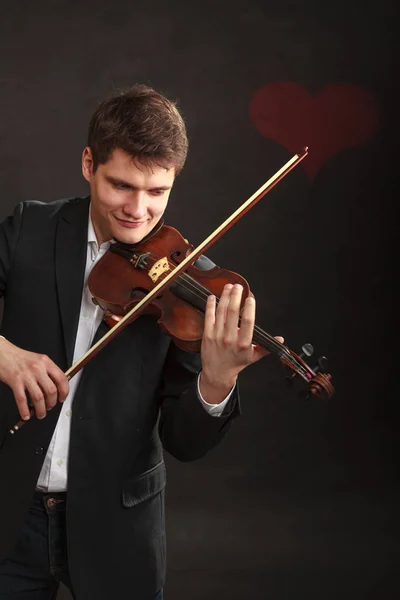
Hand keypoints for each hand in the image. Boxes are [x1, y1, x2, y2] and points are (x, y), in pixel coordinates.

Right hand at [0, 337, 68, 420]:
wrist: (3, 353)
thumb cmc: (20, 358)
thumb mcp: (38, 360)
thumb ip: (47, 371)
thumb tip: (56, 387)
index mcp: (46, 362)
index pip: (61, 378)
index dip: (64, 391)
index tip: (62, 398)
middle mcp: (37, 368)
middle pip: (51, 390)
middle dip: (52, 403)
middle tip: (50, 406)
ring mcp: (26, 375)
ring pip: (38, 397)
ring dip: (41, 409)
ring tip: (40, 413)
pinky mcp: (15, 381)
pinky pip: (22, 399)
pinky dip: (24, 410)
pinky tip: (26, 414)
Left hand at [200, 284, 282, 402]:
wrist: (217, 373)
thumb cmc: (236, 363)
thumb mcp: (253, 356)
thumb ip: (266, 346)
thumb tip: (280, 339)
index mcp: (243, 343)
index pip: (248, 321)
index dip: (249, 307)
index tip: (250, 297)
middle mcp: (230, 339)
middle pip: (232, 312)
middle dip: (235, 296)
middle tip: (238, 286)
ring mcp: (217, 336)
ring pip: (221, 312)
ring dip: (224, 297)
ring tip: (228, 287)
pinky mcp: (207, 335)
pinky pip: (208, 317)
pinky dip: (210, 305)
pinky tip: (212, 296)